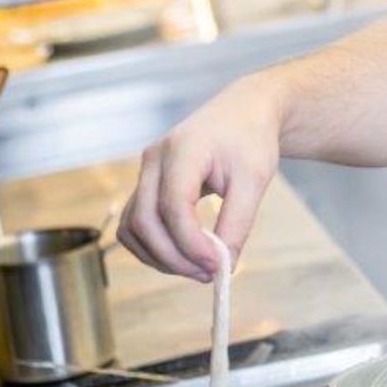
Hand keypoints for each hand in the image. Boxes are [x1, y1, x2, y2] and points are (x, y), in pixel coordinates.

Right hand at [119, 75, 284, 280]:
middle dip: (174, 257)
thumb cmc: (250, 139)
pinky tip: (183, 257)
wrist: (242, 112)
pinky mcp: (146, 185)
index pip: (174, 205)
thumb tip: (223, 266)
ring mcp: (145, 171)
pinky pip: (135, 225)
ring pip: (132, 227)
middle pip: (145, 220)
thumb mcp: (254, 179)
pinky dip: (152, 247)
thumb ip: (238, 222)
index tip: (219, 266)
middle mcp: (154, 159)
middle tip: (209, 275)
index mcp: (183, 149)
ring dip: (159, 257)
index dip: (191, 243)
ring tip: (198, 269)